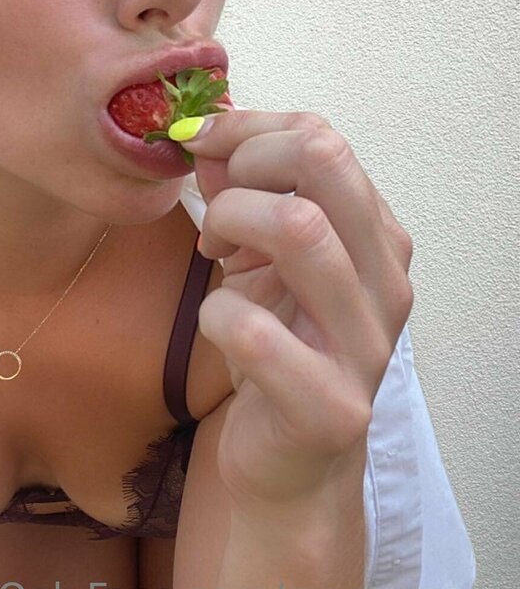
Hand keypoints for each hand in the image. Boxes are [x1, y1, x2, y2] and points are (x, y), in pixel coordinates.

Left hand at [180, 109, 413, 509]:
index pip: (321, 138)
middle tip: (218, 207)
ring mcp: (366, 344)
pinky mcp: (331, 406)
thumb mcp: (258, 255)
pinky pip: (253, 327)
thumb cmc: (274, 343)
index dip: (247, 129)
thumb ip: (241, 192)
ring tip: (216, 253)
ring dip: (230, 224)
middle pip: (323, 162)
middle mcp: (386, 281)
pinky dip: (217, 310)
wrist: (286, 459)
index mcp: (376, 236)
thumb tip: (206, 136)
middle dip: (245, 164)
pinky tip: (219, 321)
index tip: (201, 149)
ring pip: (300, 229)